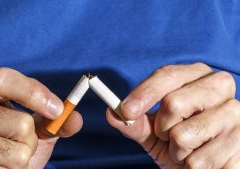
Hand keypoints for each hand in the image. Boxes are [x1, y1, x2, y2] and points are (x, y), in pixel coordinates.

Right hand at [0, 68, 82, 168]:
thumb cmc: (13, 142)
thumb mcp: (37, 127)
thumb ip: (56, 121)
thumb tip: (75, 118)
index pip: (3, 79)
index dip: (34, 93)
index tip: (57, 110)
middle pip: (21, 122)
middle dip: (31, 138)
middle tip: (16, 141)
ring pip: (18, 150)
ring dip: (22, 158)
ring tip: (5, 157)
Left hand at [107, 63, 239, 168]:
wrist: (208, 166)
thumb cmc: (182, 143)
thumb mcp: (154, 132)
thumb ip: (135, 122)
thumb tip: (111, 113)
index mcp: (196, 76)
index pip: (167, 75)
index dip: (143, 93)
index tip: (126, 110)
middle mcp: (218, 86)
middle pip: (173, 102)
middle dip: (162, 127)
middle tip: (168, 135)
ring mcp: (234, 111)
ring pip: (183, 134)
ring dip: (176, 150)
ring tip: (188, 149)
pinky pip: (197, 159)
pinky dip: (190, 165)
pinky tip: (203, 159)